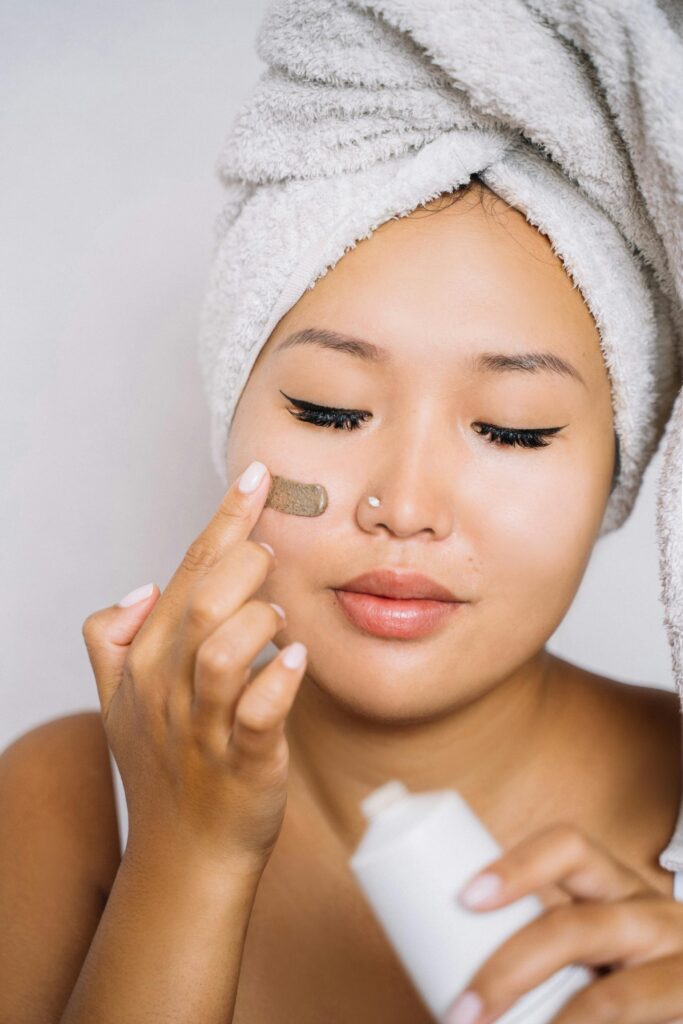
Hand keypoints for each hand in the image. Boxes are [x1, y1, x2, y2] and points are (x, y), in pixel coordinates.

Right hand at [81, 460, 306, 879]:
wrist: (184, 856)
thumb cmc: (162, 768)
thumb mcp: (117, 701)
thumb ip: (111, 639)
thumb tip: (139, 587)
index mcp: (147, 661)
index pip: (186, 573)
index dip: (224, 520)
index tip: (258, 475)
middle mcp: (170, 689)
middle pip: (201, 603)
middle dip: (243, 565)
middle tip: (271, 560)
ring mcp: (204, 729)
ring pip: (220, 654)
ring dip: (257, 621)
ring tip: (280, 617)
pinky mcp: (245, 764)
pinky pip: (257, 717)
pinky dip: (277, 684)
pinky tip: (295, 663)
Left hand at [443, 823, 682, 1023]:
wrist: (681, 1007)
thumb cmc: (622, 977)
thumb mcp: (587, 949)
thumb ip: (531, 947)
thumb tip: (440, 980)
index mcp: (612, 885)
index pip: (568, 847)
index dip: (517, 866)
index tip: (465, 897)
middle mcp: (651, 914)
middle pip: (574, 927)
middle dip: (508, 972)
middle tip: (461, 1013)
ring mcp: (680, 963)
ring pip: (611, 997)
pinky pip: (635, 1022)